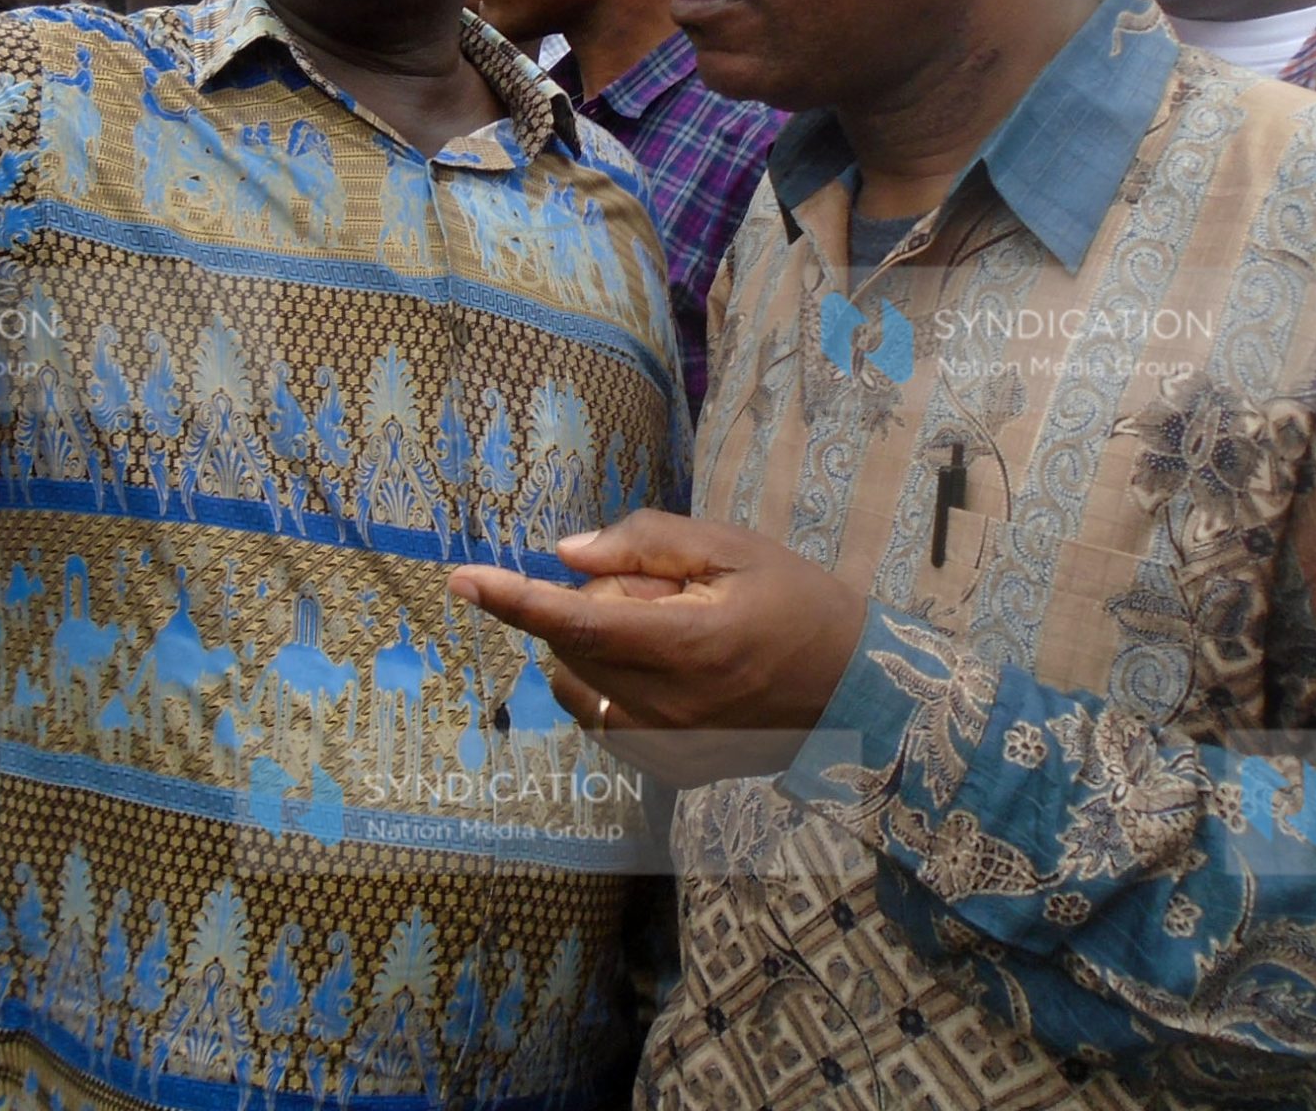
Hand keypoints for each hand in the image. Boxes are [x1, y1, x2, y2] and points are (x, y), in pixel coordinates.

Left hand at [447, 510, 868, 787]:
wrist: (854, 689)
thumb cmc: (797, 602)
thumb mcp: (732, 548)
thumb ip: (647, 544)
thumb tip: (565, 555)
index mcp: (690, 644)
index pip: (578, 623)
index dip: (515, 601)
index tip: (462, 579)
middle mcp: (670, 706)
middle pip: (575, 648)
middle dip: (592, 606)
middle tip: (660, 593)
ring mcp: (667, 748)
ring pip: (578, 687)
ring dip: (594, 649)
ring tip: (666, 633)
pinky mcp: (669, 772)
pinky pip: (601, 721)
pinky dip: (608, 686)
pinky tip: (661, 670)